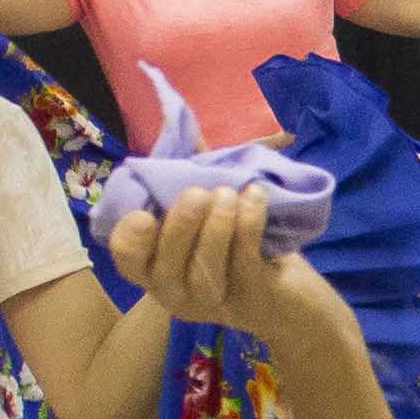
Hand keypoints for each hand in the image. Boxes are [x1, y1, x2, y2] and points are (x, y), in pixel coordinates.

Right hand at [112, 184, 341, 345]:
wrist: (292, 294)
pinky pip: (243, 261)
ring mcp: (212, 302)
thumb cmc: (242, 243)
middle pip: (163, 266)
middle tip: (198, 191)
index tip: (145, 213)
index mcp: (156, 268)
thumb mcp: (209, 205)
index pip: (127, 259)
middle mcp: (176, 292)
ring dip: (217, 225)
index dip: (130, 237)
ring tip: (228, 193)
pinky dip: (248, 224)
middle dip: (180, 225)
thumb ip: (186, 168)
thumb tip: (175, 116)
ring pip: (203, 268)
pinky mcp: (251, 298)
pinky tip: (254, 197)